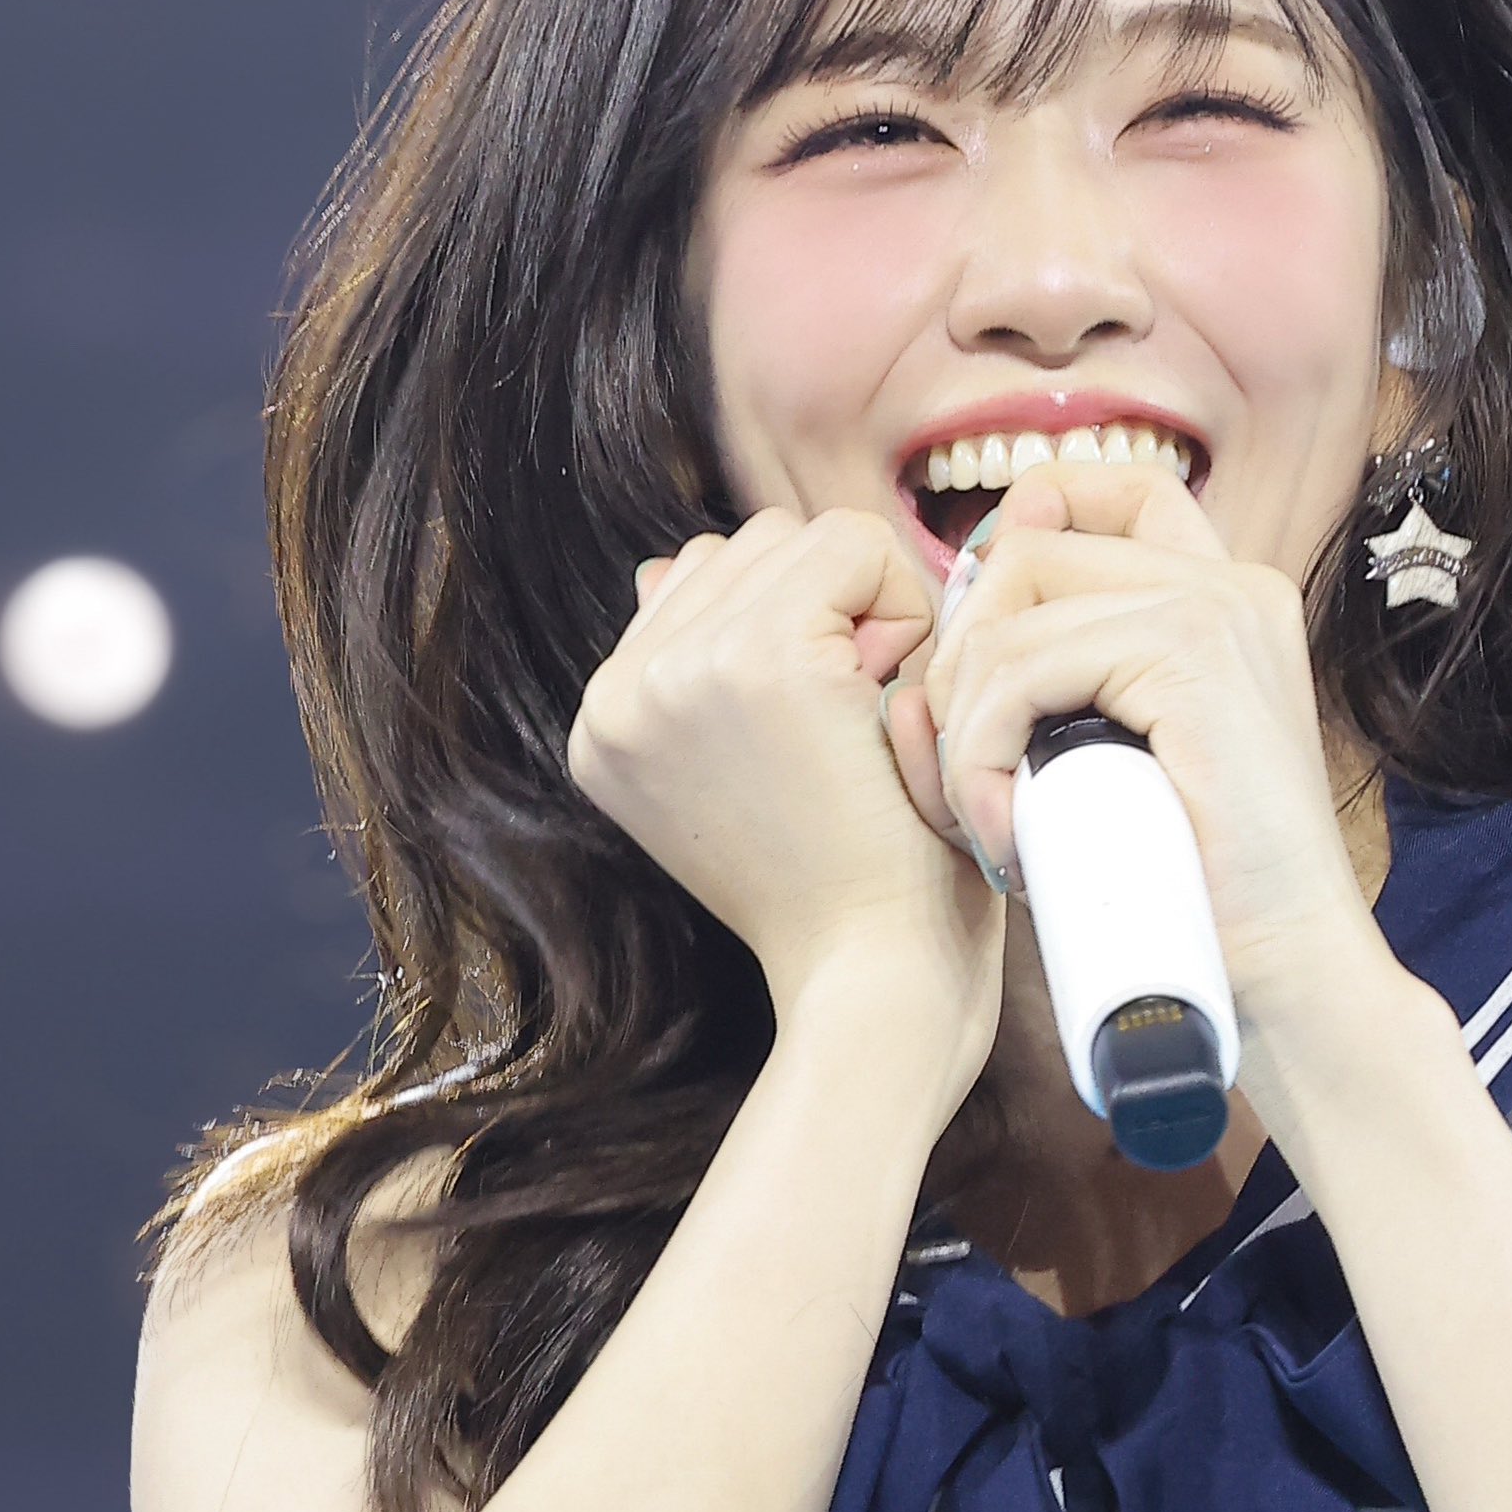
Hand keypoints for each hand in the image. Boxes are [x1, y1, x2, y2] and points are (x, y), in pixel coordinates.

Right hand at [568, 508, 999, 1089]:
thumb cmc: (841, 885)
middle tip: (852, 731)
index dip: (791, 636)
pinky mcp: (759, 658)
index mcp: (607, 720)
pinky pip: (854, 544)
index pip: (700, 583)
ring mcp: (679, 670)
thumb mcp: (735, 778)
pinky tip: (892, 706)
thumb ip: (695, 671)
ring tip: (865, 720)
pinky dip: (904, 610)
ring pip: (795, 536)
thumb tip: (665, 572)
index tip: (817, 738)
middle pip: (743, 548)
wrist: (875, 974)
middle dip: (822, 613)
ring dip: (862, 610)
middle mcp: (619, 693)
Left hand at [908, 466, 1379, 1036]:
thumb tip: (960, 627)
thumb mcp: (1123, 765)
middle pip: (1031, 546)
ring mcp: (1217, 609)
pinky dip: (981, 756)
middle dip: (962, 656)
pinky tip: (1006, 836)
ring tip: (987, 823)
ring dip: (963, 726)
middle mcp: (1232, 584)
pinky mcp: (1190, 655)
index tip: (977, 654)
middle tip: (959, 772)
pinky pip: (1021, 670)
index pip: (1104, 493)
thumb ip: (1070, 687)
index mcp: (1229, 600)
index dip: (1016, 540)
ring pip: (1011, 614)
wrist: (1288, 975)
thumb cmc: (1198, 897)